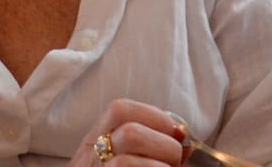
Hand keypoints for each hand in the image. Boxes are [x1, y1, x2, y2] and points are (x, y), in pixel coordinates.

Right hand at [71, 99, 187, 165]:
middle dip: (164, 145)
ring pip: (125, 162)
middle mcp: (87, 160)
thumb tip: (185, 142)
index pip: (119, 110)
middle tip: (174, 162)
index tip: (174, 132)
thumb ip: (148, 150)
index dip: (154, 115)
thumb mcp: (118, 162)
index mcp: (93, 143)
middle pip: (130, 134)